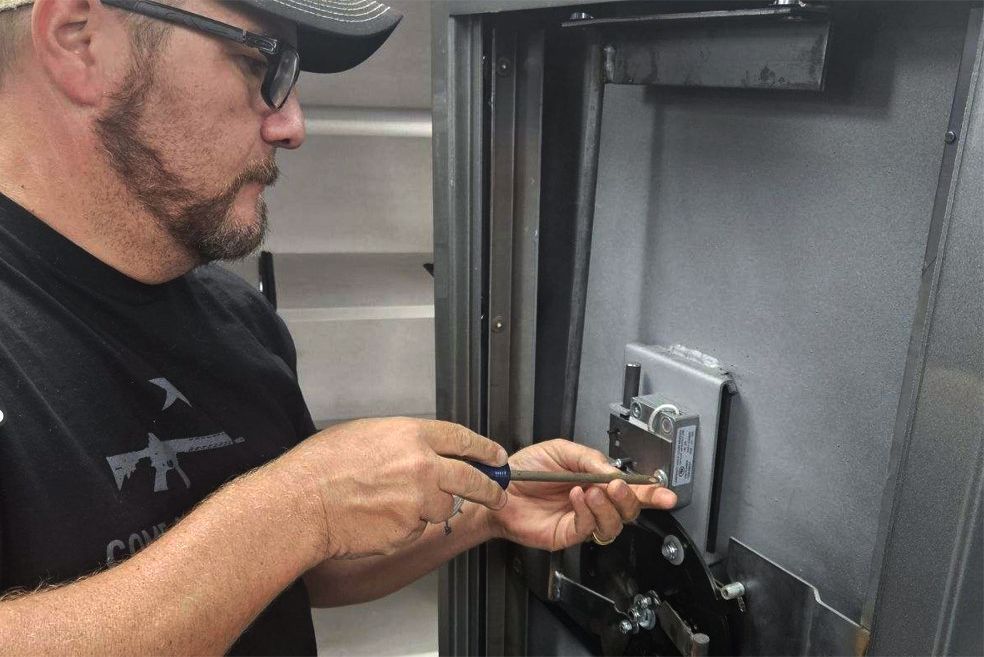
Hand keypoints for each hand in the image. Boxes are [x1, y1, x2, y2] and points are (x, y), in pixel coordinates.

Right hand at [281, 418, 508, 559]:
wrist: (303, 503)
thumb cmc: (322, 466)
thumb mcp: (366, 433)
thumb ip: (401, 441)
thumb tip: (418, 448)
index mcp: (412, 436)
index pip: (462, 439)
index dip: (484, 449)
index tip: (495, 457)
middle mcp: (423, 466)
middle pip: (472, 478)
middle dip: (490, 488)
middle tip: (497, 494)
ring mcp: (419, 500)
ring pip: (443, 507)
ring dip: (430, 507)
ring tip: (393, 503)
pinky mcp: (409, 529)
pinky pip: (417, 528)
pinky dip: (405, 526)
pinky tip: (378, 518)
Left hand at [485, 439, 675, 550]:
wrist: (499, 488)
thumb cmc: (525, 471)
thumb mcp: (560, 451)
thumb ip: (589, 458)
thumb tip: (613, 469)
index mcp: (595, 480)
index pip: (630, 489)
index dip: (651, 492)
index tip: (666, 492)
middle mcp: (592, 502)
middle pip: (628, 510)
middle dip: (634, 499)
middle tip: (622, 486)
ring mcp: (581, 520)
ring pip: (613, 523)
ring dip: (609, 505)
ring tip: (594, 490)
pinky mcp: (567, 534)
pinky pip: (588, 528)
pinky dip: (587, 511)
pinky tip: (577, 497)